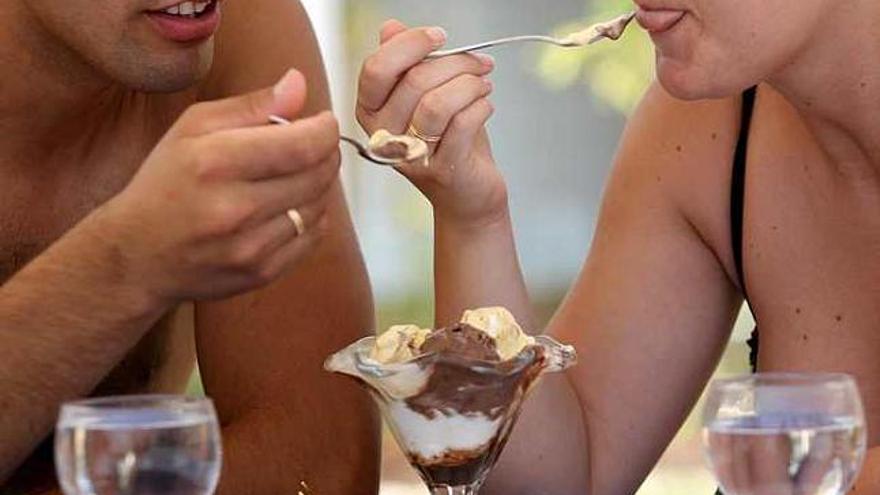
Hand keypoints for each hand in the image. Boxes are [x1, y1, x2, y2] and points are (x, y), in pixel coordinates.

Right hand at [96, 69, 339, 302]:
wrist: (136, 257)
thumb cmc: (165, 183)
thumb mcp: (192, 128)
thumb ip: (251, 105)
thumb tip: (298, 83)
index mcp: (214, 162)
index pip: (302, 144)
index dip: (325, 130)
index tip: (323, 122)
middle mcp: (234, 208)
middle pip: (317, 174)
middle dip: (326, 154)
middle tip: (313, 145)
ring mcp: (250, 246)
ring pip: (318, 205)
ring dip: (316, 185)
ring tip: (292, 176)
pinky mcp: (261, 273)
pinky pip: (312, 237)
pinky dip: (310, 217)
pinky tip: (287, 206)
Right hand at [357, 20, 508, 226]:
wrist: (467, 192)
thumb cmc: (447, 139)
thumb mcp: (424, 94)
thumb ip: (405, 62)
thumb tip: (390, 28)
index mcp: (371, 110)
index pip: (377, 68)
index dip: (411, 44)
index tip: (440, 36)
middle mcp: (383, 135)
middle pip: (414, 82)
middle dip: (456, 63)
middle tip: (480, 63)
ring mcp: (410, 156)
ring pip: (437, 103)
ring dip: (470, 85)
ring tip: (484, 84)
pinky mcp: (441, 170)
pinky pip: (462, 124)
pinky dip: (481, 106)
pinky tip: (486, 105)